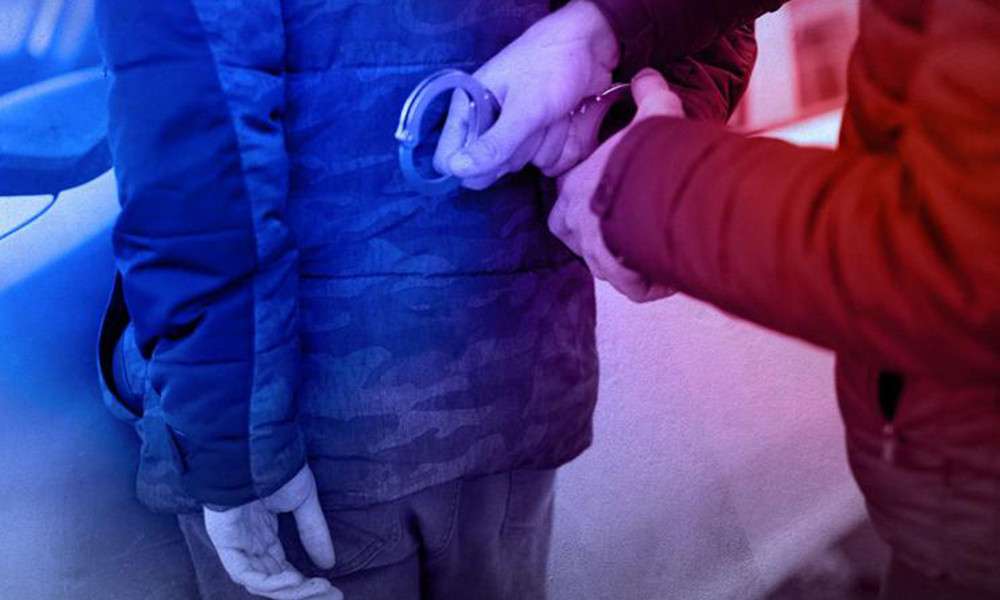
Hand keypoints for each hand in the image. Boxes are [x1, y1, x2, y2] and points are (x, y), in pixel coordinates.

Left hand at [204, 465, 341, 599]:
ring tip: (316, 587)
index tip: (332, 588)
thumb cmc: (277, 469)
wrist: (255, 451)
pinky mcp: (226, 543)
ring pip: (261, 582)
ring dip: (290, 591)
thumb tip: (328, 564)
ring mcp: (237, 545)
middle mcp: (250, 544)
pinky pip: (244, 573)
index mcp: (264, 535)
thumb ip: (313, 532)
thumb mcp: (303, 501)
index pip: (283, 568)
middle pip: (274, 581)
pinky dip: (269, 582)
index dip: (306, 583)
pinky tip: (293, 579)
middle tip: (332, 596)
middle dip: (303, 593)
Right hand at [433, 0, 619, 188]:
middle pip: (493, 168)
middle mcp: (489, 124)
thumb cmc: (551, 66)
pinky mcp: (541, 138)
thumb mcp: (524, 107)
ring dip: (546, 142)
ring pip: (526, 164)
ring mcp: (517, 133)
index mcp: (469, 108)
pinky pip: (549, 161)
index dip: (471, 167)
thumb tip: (456, 170)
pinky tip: (566, 119)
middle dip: (519, 149)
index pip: (450, 158)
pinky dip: (562, 143)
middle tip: (533, 119)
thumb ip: (494, 144)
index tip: (498, 155)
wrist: (591, 46)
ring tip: (554, 111)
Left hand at [549, 69, 682, 301]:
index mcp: (574, 189)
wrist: (656, 188)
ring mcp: (594, 253)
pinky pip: (634, 289)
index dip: (599, 200)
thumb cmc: (647, 154)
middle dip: (611, 236)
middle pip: (586, 237)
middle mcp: (576, 225)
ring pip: (610, 264)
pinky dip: (652, 283)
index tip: (625, 201)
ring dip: (634, 260)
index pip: (572, 200)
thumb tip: (647, 76)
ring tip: (661, 250)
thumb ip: (648, 95)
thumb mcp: (650, 116)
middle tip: (641, 228)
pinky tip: (671, 272)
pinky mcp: (618, 276)